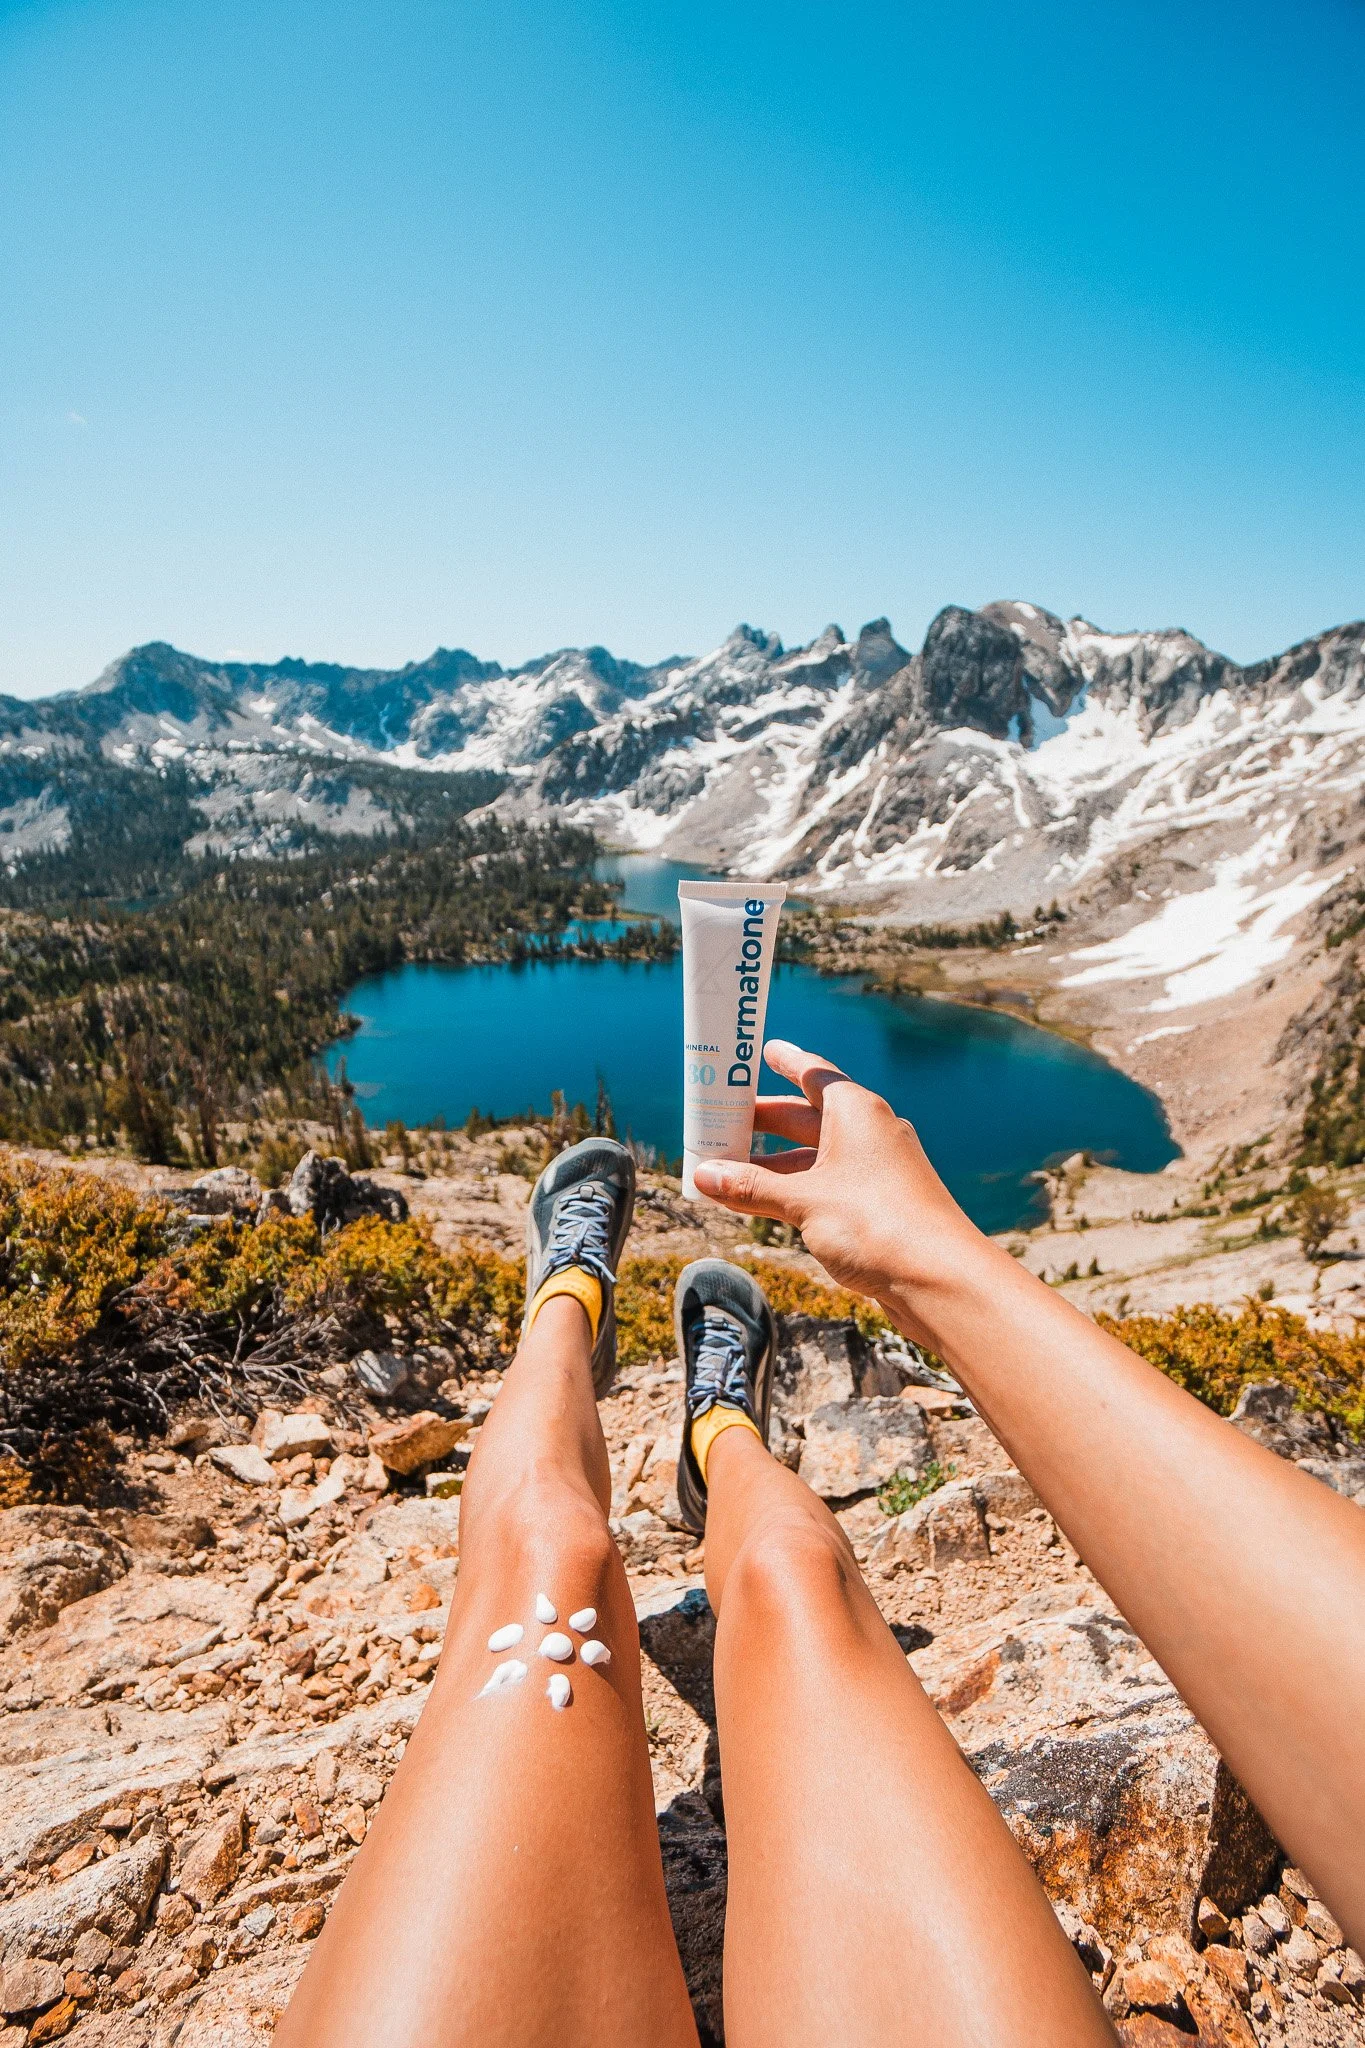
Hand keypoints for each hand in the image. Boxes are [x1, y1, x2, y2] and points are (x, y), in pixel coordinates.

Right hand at [691, 1039, 989, 1333]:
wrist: (939, 1278)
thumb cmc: (877, 1224)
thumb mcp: (803, 1201)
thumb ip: (752, 1187)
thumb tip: (703, 1174)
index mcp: (856, 1112)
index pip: (814, 1075)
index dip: (787, 1062)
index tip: (763, 1051)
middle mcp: (870, 1134)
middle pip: (808, 1117)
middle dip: (765, 1120)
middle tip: (723, 1118)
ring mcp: (877, 1171)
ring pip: (815, 1157)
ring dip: (773, 1163)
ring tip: (728, 1169)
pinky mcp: (879, 1206)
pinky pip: (827, 1186)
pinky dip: (794, 1189)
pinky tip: (765, 1204)